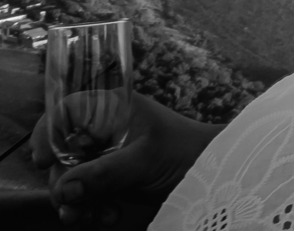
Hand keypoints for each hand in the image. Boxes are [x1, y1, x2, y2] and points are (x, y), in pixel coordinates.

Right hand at [31, 92, 225, 227]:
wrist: (215, 176)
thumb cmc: (187, 154)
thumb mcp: (144, 161)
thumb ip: (104, 173)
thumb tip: (64, 188)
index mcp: (114, 108)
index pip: (66, 111)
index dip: (49, 133)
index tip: (45, 162)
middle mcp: (106, 128)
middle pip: (63, 151)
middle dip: (64, 181)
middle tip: (70, 207)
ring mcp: (109, 154)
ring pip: (72, 176)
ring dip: (77, 200)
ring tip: (91, 217)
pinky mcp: (113, 177)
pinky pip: (88, 192)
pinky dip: (91, 207)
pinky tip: (108, 216)